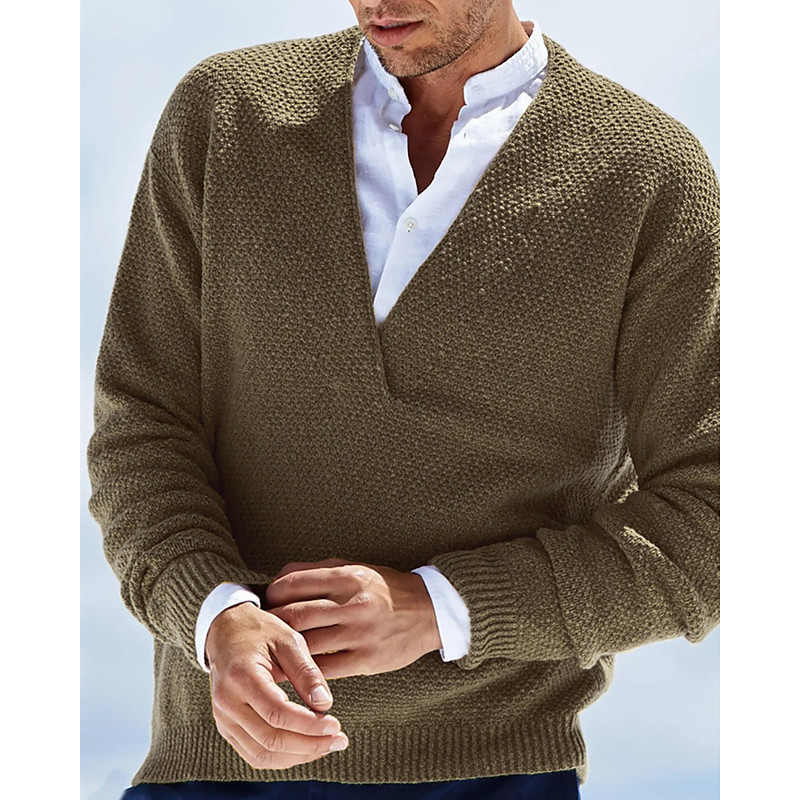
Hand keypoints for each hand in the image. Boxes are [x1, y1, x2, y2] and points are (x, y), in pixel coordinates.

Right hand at [205, 602, 349, 769]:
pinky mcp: (227, 728)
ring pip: (262, 755)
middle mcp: (227, 702)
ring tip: (326, 746)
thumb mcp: (288, 640)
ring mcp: (224, 718)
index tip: (335, 724)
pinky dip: (282, 758)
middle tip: (339, 740)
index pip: (277, 713)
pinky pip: (254, 755)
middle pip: (270, 740)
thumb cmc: (260, 632)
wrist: (226, 632)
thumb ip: (306, 671)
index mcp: (241, 676)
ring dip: (298, 756)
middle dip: (310, 745)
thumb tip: (326, 704)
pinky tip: (305, 747)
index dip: (309, 725)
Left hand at [263, 558, 442, 681]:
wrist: (429, 611)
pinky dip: (305, 671)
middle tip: (261, 630)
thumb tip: (280, 577)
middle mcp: (353, 603)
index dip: (272, 594)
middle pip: (296, 615)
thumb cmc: (386, 588)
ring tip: (270, 653)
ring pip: (307, 644)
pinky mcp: (366, 659)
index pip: (294, 583)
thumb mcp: (356, 568)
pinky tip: (294, 671)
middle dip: (272, 624)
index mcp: (348, 576)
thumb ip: (318, 571)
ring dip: (284, 651)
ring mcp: (360, 633)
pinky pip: (325, 668)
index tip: (266, 602)